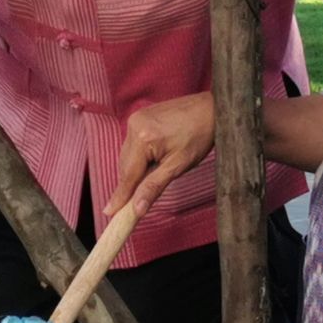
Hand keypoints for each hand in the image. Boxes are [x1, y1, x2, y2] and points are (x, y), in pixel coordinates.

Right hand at [113, 92, 215, 219]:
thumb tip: (137, 209)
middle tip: (134, 204)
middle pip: (125, 166)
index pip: (128, 175)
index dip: (120, 196)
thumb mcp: (178, 166)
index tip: (109, 212)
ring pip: (128, 155)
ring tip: (155, 174)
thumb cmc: (200, 136)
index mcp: (142, 138)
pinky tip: (153, 160)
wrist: (212, 110)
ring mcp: (136, 118)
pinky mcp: (140, 116)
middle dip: (130, 185)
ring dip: (135, 170)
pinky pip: (133, 144)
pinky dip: (139, 157)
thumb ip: (154, 187)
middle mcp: (134, 125)